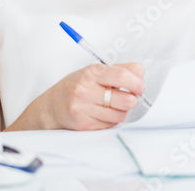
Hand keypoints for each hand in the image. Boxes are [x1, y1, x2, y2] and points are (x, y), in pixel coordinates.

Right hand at [20, 62, 145, 130]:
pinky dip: (112, 120)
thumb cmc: (78, 85)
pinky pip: (111, 125)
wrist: (53, 106)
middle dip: (133, 99)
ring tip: (115, 105)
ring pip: (120, 114)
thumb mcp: (96, 71)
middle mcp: (85, 91)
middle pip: (125, 99)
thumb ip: (121, 69)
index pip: (122, 76)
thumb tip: (141, 72)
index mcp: (91, 73)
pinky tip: (104, 113)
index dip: (137, 83)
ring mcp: (83, 109)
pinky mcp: (84, 125)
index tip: (140, 86)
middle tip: (132, 97)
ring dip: (123, 110)